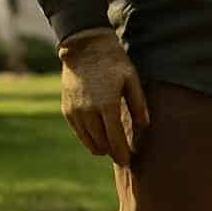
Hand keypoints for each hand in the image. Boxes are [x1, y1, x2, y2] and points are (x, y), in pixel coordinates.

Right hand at [58, 28, 148, 166]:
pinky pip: (79, 132)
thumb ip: (138, 105)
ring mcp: (75, 111)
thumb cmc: (113, 63)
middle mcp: (88, 111)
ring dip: (101, 147)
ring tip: (113, 148)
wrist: (84, 48)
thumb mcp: (132, 80)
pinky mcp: (67, 109)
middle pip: (101, 144)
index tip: (129, 162)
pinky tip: (100, 136)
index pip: (115, 140)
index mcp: (107, 105)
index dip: (122, 154)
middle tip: (124, 156)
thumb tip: (144, 126)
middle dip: (113, 152)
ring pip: (89, 141)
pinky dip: (89, 138)